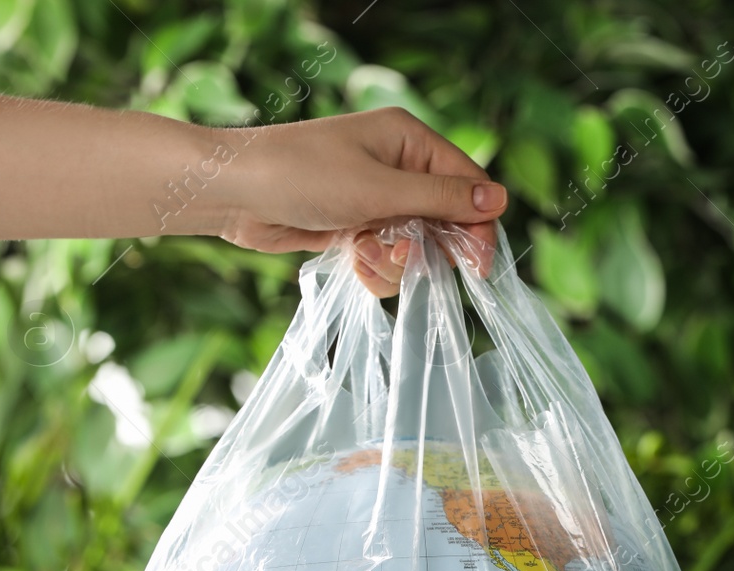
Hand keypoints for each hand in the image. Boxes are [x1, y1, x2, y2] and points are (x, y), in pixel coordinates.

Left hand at [218, 107, 507, 296]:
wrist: (233, 193)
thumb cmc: (302, 176)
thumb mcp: (380, 189)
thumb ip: (442, 199)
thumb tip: (500, 200)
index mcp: (410, 141)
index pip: (468, 185)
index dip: (477, 226)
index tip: (478, 267)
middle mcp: (398, 166)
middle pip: (446, 218)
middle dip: (429, 247)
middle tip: (405, 257)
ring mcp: (377, 198)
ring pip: (417, 244)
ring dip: (398, 261)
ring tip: (366, 255)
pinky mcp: (356, 225)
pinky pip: (388, 256)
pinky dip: (376, 266)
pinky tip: (354, 261)